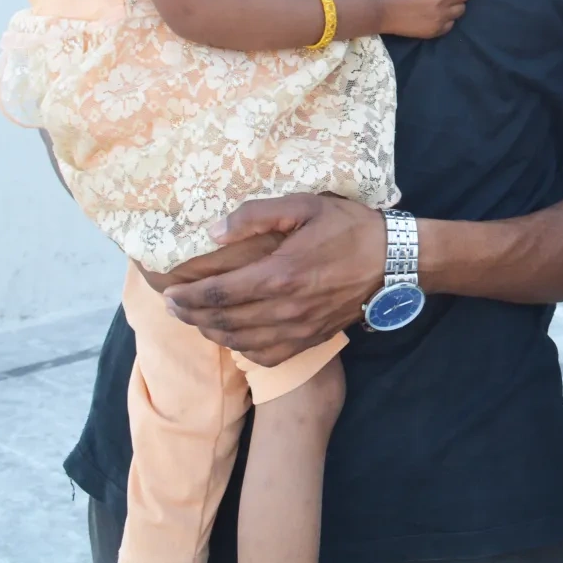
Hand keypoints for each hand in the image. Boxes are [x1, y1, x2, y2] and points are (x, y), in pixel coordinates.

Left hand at [160, 194, 386, 364]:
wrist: (394, 261)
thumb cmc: (349, 228)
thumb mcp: (305, 206)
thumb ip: (257, 215)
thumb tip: (214, 231)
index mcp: (279, 274)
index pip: (218, 294)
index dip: (187, 297)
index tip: (168, 294)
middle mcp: (284, 309)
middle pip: (222, 322)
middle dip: (191, 316)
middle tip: (173, 308)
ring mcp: (297, 329)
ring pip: (240, 342)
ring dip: (211, 333)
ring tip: (196, 320)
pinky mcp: (309, 340)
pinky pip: (265, 356)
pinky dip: (242, 350)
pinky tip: (234, 337)